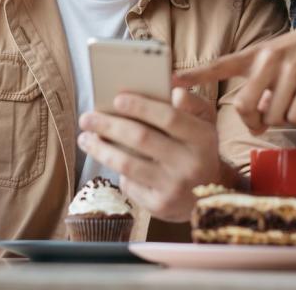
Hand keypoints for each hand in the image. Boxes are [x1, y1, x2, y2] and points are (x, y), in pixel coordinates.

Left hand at [78, 88, 220, 221]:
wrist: (210, 195)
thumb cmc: (199, 149)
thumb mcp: (206, 123)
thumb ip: (191, 103)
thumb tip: (173, 90)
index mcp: (203, 138)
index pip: (169, 117)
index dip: (141, 107)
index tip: (117, 99)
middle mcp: (190, 164)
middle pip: (141, 139)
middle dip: (109, 125)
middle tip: (87, 117)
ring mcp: (174, 187)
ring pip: (128, 164)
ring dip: (101, 149)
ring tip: (85, 138)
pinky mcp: (160, 206)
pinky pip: (130, 184)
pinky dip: (117, 170)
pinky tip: (108, 159)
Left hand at [175, 15, 295, 133]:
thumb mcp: (271, 60)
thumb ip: (256, 87)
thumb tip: (255, 122)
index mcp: (253, 55)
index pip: (218, 66)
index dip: (194, 75)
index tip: (170, 81)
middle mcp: (267, 60)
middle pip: (245, 107)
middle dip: (252, 122)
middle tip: (261, 122)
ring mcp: (290, 69)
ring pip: (273, 116)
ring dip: (280, 120)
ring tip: (289, 103)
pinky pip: (295, 115)